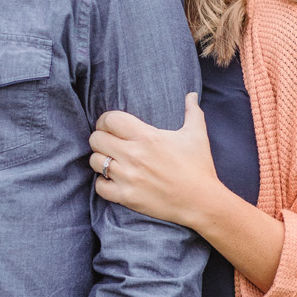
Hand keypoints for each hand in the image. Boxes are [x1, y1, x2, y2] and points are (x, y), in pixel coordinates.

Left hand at [88, 93, 220, 229]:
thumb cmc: (198, 167)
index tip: (109, 125)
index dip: (105, 120)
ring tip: (110, 161)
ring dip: (100, 160)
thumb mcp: (197, 135)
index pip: (110, 119)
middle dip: (99, 138)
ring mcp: (128, 177)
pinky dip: (103, 183)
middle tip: (108, 143)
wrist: (201, 202)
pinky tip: (112, 180)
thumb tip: (192, 94)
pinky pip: (99, 186)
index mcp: (147, 136)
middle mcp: (134, 155)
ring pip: (95, 162)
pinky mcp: (126, 197)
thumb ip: (192, 111)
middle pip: (96, 139)